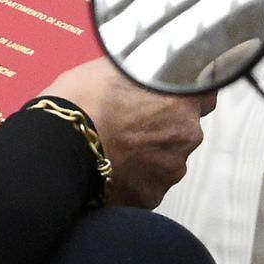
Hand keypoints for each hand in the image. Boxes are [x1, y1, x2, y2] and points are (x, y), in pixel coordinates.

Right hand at [45, 55, 213, 208]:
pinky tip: (111, 167)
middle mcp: (186, 135)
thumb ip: (142, 73)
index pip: (205, 95)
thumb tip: (145, 68)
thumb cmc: (82, 98)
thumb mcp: (114, 67)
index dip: (185, 96)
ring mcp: (170, 169)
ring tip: (114, 147)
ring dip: (148, 155)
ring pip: (166, 159)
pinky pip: (148, 185)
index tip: (170, 98)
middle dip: (162, 129)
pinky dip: (134, 178)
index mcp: (182, 99)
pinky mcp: (150, 195)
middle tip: (128, 123)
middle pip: (183, 131)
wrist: (58, 141)